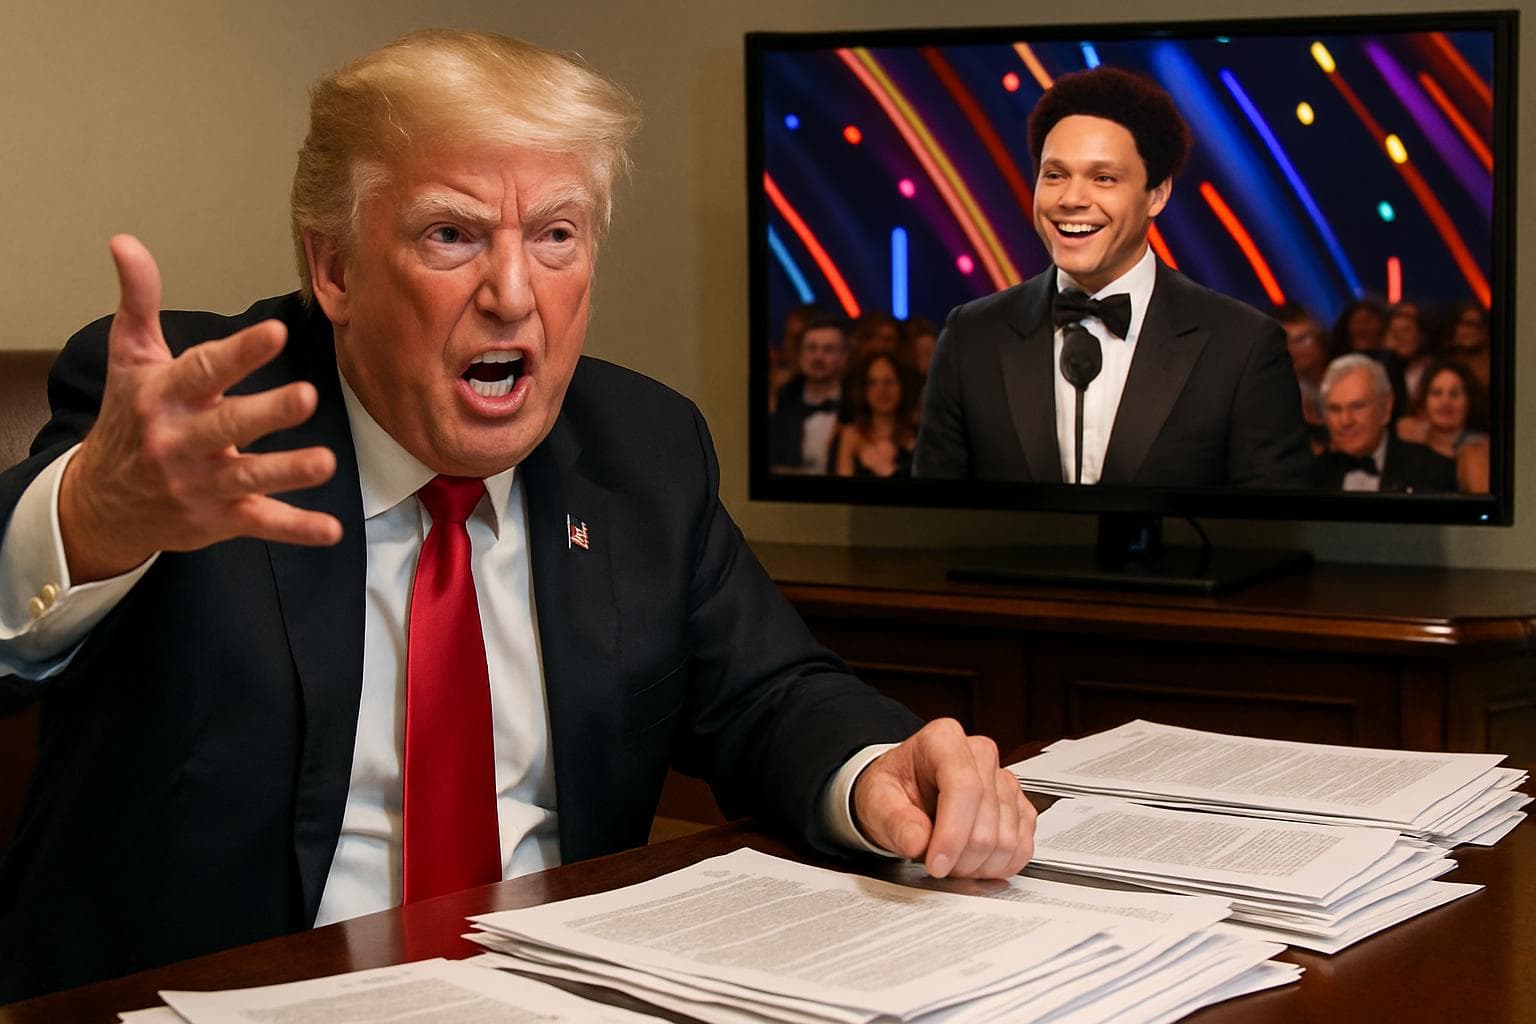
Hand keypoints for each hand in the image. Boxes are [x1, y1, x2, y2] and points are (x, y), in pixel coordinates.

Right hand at [58, 235, 341, 582]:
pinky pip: (262, 524)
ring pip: (250, 477)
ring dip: (288, 471)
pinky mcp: (220, 519)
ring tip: (324, 462)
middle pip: (229, 425)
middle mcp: (182, 441)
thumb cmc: (128, 420)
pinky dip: (296, 530)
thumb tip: (126, 242)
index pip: (204, 370)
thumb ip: (140, 301)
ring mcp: (203, 484)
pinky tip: (331, 530)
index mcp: (165, 396)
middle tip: (306, 395)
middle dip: (267, 412)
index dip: (240, 353)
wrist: (100, 502)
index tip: (274, 332)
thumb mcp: (130, 358)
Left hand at [852, 718, 1034, 878]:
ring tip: (951, 862)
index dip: (953, 833)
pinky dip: (998, 866)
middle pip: (988, 819)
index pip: (964, 786)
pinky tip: (973, 862)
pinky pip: (1022, 846)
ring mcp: (1003, 781)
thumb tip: (917, 841)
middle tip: (936, 865)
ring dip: (977, 864)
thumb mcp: (877, 802)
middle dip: (961, 856)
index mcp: (943, 740)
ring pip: (1007, 838)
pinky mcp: (1019, 806)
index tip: (936, 864)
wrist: (905, 794)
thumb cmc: (893, 791)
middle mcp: (979, 754)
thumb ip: (895, 822)